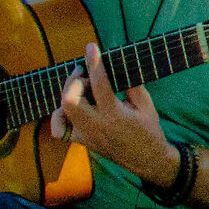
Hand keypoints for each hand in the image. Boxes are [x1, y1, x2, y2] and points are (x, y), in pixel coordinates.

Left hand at [53, 43, 176, 181]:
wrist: (147, 161)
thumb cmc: (149, 131)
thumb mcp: (146, 105)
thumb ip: (132, 85)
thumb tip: (119, 64)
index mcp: (115, 114)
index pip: (99, 84)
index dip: (94, 62)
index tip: (91, 47)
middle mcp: (96, 125)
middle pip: (69, 99)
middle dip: (74, 81)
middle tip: (85, 74)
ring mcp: (86, 135)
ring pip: (62, 111)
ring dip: (68, 94)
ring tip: (81, 88)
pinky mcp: (81, 141)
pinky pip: (59, 129)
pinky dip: (59, 115)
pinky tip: (71, 107)